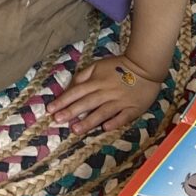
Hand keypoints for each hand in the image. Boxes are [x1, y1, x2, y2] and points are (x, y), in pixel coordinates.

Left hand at [48, 56, 162, 134]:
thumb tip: (71, 87)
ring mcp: (120, 101)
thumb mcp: (98, 65)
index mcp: (97, 81)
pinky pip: (123, 117)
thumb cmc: (118, 67)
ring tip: (76, 129)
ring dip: (89, 121)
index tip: (50, 110)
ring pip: (102, 112)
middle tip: (57, 120)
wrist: (145, 67)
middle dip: (71, 111)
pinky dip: (115, 122)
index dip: (63, 100)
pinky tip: (105, 129)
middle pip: (86, 102)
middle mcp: (106, 92)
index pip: (76, 92)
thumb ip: (83, 76)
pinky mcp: (133, 109)